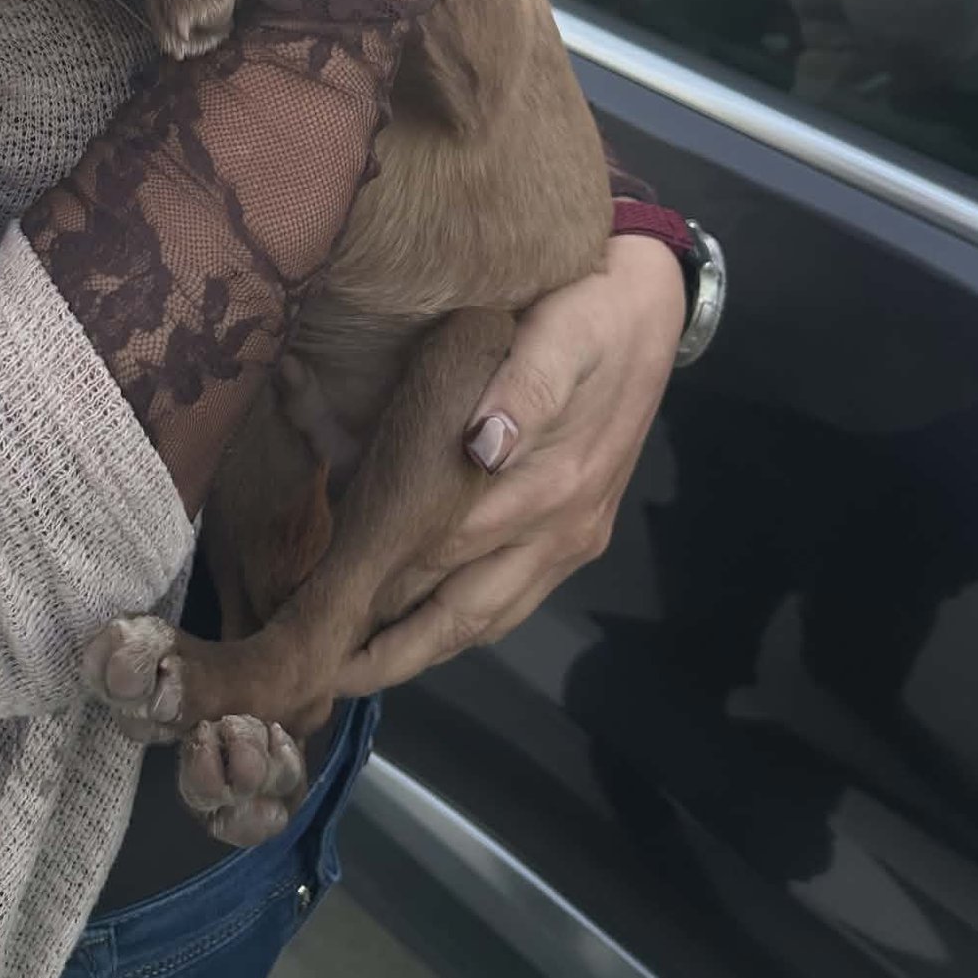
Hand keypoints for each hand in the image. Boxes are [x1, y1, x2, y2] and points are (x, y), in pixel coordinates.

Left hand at [335, 236, 684, 693]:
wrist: (655, 304)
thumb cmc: (590, 308)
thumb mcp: (563, 329)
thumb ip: (526, 386)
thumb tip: (483, 447)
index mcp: (551, 481)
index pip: (445, 552)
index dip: (381, 587)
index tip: (322, 619)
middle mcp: (562, 525)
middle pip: (463, 608)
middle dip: (393, 647)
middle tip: (323, 674)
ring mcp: (574, 537)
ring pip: (489, 616)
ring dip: (427, 649)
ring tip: (361, 671)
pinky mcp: (582, 533)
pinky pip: (516, 600)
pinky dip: (467, 626)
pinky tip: (427, 631)